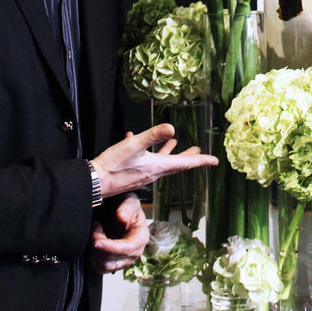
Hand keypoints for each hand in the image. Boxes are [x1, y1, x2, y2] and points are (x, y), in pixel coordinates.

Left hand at [89, 193, 148, 274]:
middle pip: (113, 260)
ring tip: (95, 233)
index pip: (127, 249)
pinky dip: (93, 257)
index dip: (111, 247)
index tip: (97, 241)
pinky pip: (99, 268)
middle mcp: (133, 253)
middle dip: (100, 246)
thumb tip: (121, 217)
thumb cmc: (126, 205)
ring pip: (105, 266)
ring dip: (95, 252)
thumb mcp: (129, 199)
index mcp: (141, 238)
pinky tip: (95, 241)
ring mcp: (123, 260)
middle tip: (95, 229)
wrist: (119, 210)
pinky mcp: (112, 263)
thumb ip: (127, 206)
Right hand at [91, 124, 217, 199]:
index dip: (201, 161)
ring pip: (162, 163)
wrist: (96, 182)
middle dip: (188, 157)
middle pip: (176, 165)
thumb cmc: (114, 164)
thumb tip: (171, 128)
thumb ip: (152, 135)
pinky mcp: (134, 174)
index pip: (185, 163)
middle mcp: (154, 173)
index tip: (215, 161)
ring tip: (174, 143)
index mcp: (158, 167)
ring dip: (170, 153)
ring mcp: (144, 175)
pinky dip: (148, 151)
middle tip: (199, 152)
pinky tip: (137, 139)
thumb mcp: (134, 145)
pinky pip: (146, 161)